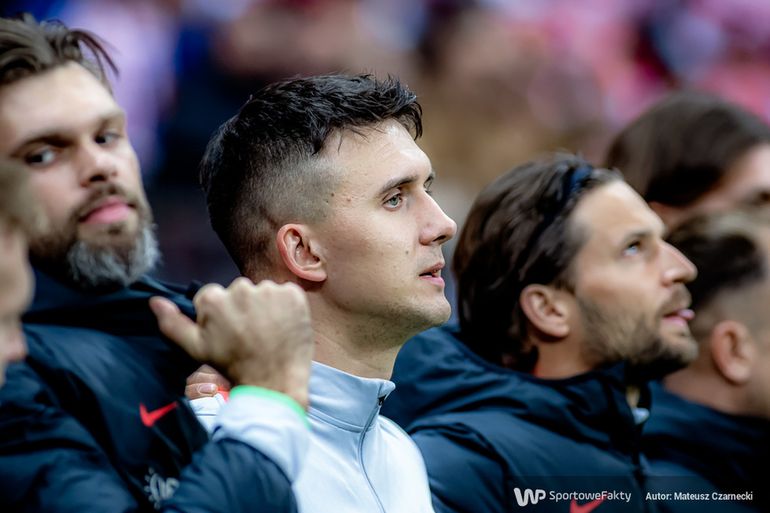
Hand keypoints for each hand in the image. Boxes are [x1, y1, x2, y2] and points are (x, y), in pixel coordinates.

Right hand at [150, 278, 313, 407]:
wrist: (274, 382)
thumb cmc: (232, 366)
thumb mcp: (197, 349)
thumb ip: (173, 323)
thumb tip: (154, 302)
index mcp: (214, 299)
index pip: (215, 297)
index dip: (222, 317)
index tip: (230, 334)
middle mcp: (241, 288)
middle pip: (240, 292)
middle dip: (243, 309)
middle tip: (250, 335)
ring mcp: (269, 290)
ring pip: (263, 293)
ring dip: (266, 307)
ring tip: (268, 333)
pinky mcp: (293, 294)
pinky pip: (287, 293)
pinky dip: (286, 307)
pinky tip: (284, 326)